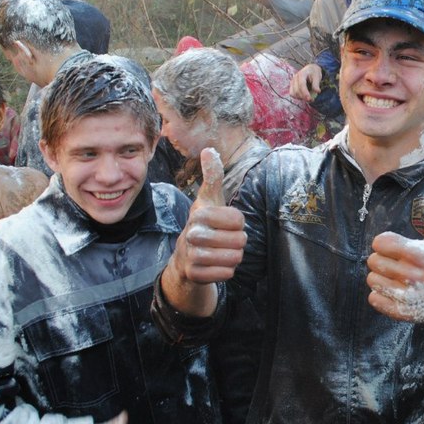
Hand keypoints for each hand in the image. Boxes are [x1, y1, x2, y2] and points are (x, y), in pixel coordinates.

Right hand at [173, 148, 246, 285]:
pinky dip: (226, 271)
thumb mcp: (209, 200)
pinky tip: (217, 265)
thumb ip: (213, 176)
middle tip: (226, 241)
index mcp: (199, 213)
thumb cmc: (203, 225)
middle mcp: (192, 233)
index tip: (227, 224)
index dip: (238, 224)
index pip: (239, 220)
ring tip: (223, 252)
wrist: (184, 259)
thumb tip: (209, 149)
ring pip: (234, 258)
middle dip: (238, 242)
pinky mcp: (194, 274)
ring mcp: (191, 255)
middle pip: (239, 240)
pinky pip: (226, 274)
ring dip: (233, 257)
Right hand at [289, 64, 322, 101]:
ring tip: (309, 98)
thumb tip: (317, 91)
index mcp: (302, 74)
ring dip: (300, 98)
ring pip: (293, 93)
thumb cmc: (314, 73)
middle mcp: (295, 77)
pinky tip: (303, 97)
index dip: (305, 93)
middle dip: (304, 97)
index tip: (310, 99)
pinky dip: (297, 97)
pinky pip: (292, 94)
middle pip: (297, 90)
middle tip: (312, 100)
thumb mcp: (317, 76)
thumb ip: (316, 84)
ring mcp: (292, 81)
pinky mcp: (291, 85)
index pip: (301, 85)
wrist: (310, 69)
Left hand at [367, 186, 423, 322]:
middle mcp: (412, 276)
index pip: (379, 243)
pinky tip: (395, 291)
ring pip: (371, 280)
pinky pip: (374, 300)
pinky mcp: (403, 312)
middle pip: (373, 261)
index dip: (384, 243)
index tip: (397, 247)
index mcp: (418, 254)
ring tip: (397, 277)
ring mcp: (407, 296)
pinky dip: (380, 295)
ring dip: (380, 278)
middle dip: (382, 260)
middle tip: (398, 263)